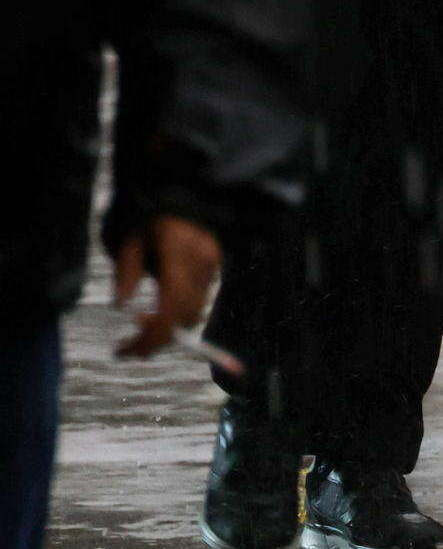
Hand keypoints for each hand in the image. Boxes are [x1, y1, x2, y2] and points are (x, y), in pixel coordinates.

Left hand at [112, 214, 224, 362]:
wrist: (178, 197)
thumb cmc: (148, 222)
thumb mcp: (128, 245)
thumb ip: (125, 276)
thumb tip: (121, 309)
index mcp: (178, 252)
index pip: (172, 306)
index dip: (152, 336)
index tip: (126, 351)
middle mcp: (201, 261)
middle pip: (185, 317)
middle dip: (157, 339)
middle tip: (128, 348)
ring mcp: (212, 265)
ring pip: (194, 313)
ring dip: (168, 328)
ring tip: (141, 325)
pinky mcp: (215, 268)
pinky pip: (199, 301)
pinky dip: (178, 315)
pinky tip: (160, 311)